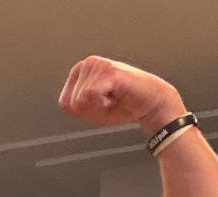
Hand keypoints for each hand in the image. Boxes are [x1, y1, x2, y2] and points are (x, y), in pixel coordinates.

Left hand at [58, 56, 183, 131]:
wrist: (152, 104)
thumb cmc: (125, 106)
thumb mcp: (91, 110)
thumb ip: (75, 106)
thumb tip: (71, 102)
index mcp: (81, 71)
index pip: (65, 104)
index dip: (84, 113)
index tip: (102, 105)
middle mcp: (88, 63)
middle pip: (73, 103)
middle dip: (92, 110)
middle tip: (112, 101)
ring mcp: (98, 64)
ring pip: (81, 101)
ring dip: (100, 107)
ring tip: (115, 97)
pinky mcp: (109, 70)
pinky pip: (90, 96)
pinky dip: (104, 104)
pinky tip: (117, 95)